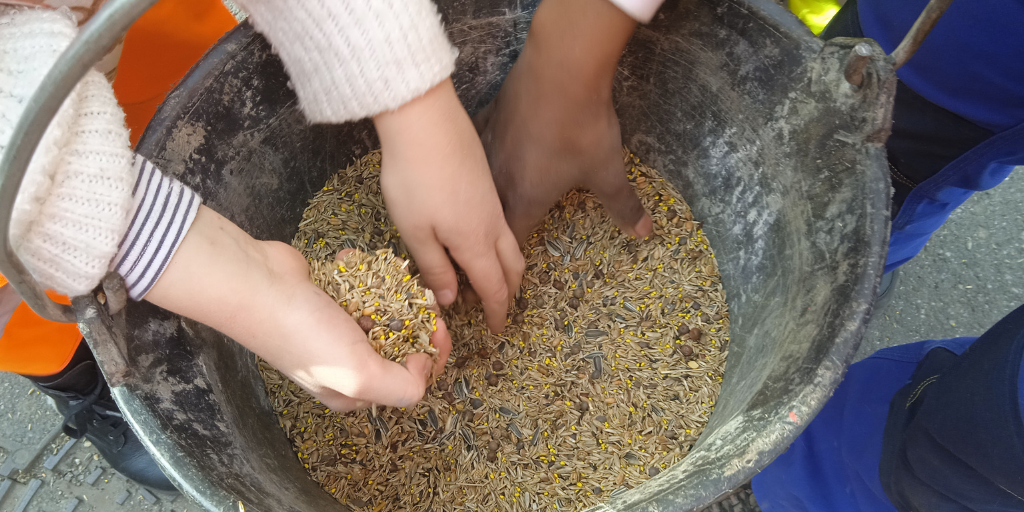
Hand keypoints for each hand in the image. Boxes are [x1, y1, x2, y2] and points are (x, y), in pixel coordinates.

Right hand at [145, 206, 451, 411]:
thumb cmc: (304, 333)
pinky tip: (351, 264)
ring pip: (383, 311)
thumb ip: (403, 385)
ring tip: (388, 279)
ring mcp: (334, 328)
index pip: (409, 381)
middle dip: (415, 321)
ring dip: (389, 293)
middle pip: (400, 345)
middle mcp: (343, 363)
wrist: (255, 284)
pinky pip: (358, 285)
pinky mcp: (327, 296)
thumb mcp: (360, 374)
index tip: (440, 330)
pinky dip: (360, 272)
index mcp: (351, 392)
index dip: (432, 357)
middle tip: (423, 300)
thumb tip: (423, 366)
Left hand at [373, 78, 523, 332]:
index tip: (496, 329)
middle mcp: (492, 225)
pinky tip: (478, 241)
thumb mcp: (415, 231)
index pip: (495, 287)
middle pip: (513, 267)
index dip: (497, 312)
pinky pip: (502, 225)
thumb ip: (435, 267)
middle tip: (499, 308)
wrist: (425, 118)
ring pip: (510, 245)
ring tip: (490, 278)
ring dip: (507, 268)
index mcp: (476, 242)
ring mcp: (492, 201)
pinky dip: (498, 245)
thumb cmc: (413, 178)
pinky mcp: (485, 183)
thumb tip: (451, 298)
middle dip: (510, 292)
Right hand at [474, 0, 652, 244]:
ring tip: (486, 204)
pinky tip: (488, 156)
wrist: (561, 68)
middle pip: (488, 215)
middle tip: (494, 242)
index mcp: (525, 199)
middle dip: (491, 232)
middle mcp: (499, 179)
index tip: (510, 270)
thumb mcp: (608, 171)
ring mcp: (489, 147)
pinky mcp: (488, 118)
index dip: (509, 260)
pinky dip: (482, 158)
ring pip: (479, 182)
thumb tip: (644, 233)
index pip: (510, 241)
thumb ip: (623, 206)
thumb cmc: (583, 127)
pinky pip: (479, 148)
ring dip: (484, 196)